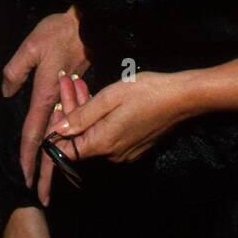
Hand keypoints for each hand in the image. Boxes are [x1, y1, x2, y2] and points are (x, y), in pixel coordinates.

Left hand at [2, 7, 87, 187]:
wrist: (97, 25)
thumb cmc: (63, 33)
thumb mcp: (33, 45)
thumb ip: (18, 69)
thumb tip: (7, 91)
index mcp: (51, 96)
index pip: (38, 133)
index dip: (29, 155)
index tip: (24, 178)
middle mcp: (70, 108)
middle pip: (58, 147)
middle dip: (48, 173)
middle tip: (41, 197)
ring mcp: (85, 109)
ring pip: (71, 139)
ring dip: (61, 157)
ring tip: (51, 179)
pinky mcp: (98, 107)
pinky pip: (83, 129)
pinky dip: (74, 141)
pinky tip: (71, 147)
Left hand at [48, 70, 194, 164]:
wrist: (182, 99)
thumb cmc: (146, 92)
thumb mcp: (110, 97)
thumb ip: (83, 115)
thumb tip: (59, 131)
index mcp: (103, 143)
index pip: (66, 150)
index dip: (55, 132)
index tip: (55, 107)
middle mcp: (112, 155)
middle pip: (80, 139)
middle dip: (70, 110)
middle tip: (67, 82)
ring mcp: (125, 153)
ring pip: (93, 135)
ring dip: (84, 111)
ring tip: (79, 82)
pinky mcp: (134, 147)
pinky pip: (108, 135)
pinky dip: (98, 117)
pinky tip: (97, 97)